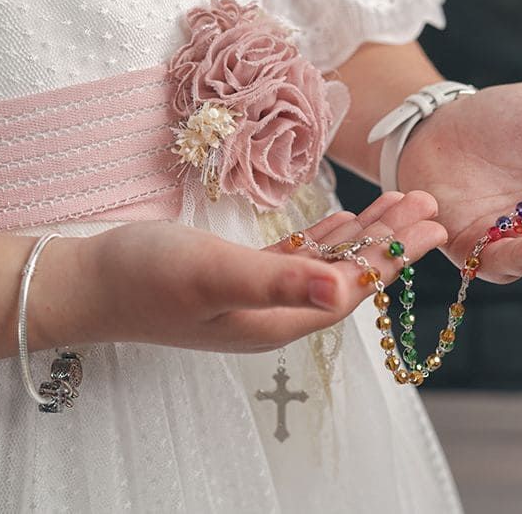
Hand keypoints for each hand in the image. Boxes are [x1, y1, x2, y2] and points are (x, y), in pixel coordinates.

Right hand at [32, 191, 444, 353]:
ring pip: (327, 261)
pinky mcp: (240, 276)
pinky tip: (344, 221)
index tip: (432, 225)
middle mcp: (277, 312)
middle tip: (428, 203)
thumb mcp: (216, 275)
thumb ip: (279, 281)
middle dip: (391, 240)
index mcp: (280, 319)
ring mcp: (259, 295)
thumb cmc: (146, 279)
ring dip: (364, 234)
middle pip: (348, 274)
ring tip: (398, 204)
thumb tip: (343, 288)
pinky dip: (325, 237)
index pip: (354, 288)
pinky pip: (298, 255)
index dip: (396, 258)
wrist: (89, 281)